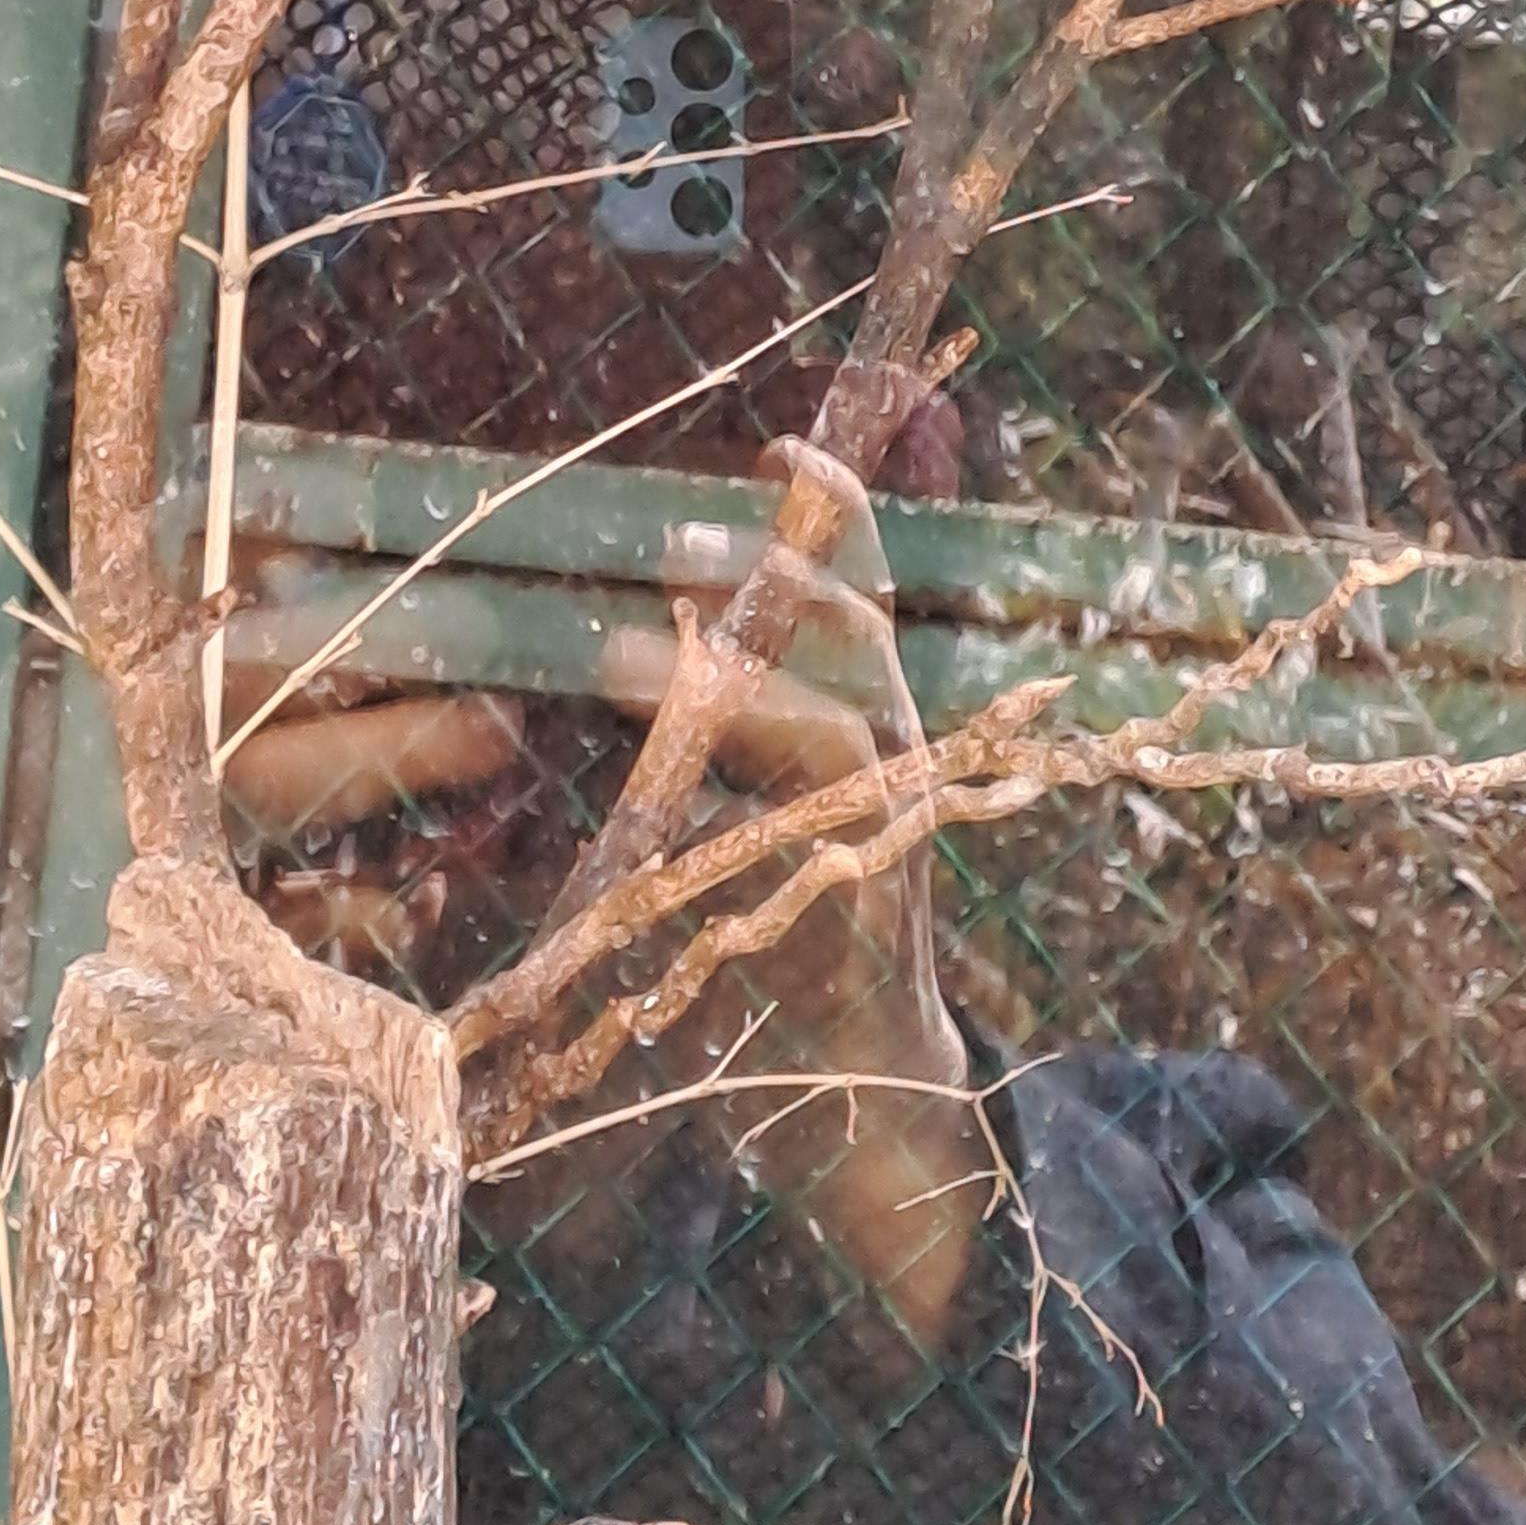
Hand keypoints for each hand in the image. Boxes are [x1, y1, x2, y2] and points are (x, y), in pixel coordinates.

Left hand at [595, 480, 989, 1347]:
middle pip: (862, 632)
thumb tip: (645, 621)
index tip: (783, 435)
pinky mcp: (870, 906)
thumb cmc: (788, 931)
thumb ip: (717, 723)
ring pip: (839, 724)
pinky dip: (746, 804)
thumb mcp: (746, 804)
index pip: (865, 591)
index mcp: (871, 717)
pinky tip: (669, 791)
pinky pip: (814, 837)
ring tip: (626, 656)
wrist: (863, 1089)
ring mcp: (894, 830)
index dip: (838, 510)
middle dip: (780, 572)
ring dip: (735, 681)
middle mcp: (899, 756)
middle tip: (669, 543)